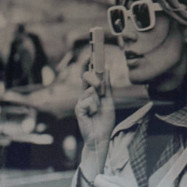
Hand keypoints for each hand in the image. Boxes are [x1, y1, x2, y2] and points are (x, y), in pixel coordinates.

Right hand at [74, 40, 124, 162]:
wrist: (101, 137)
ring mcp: (81, 101)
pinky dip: (93, 108)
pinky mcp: (78, 109)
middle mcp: (85, 94)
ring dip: (98, 101)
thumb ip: (106, 85)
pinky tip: (91, 115)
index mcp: (93, 91)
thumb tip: (105, 68)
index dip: (91, 62)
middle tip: (100, 89)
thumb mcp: (109, 100)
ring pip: (91, 91)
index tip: (94, 49)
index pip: (91, 73)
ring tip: (97, 111)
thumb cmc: (105, 120)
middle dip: (95, 80)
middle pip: (87, 77)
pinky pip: (88, 101)